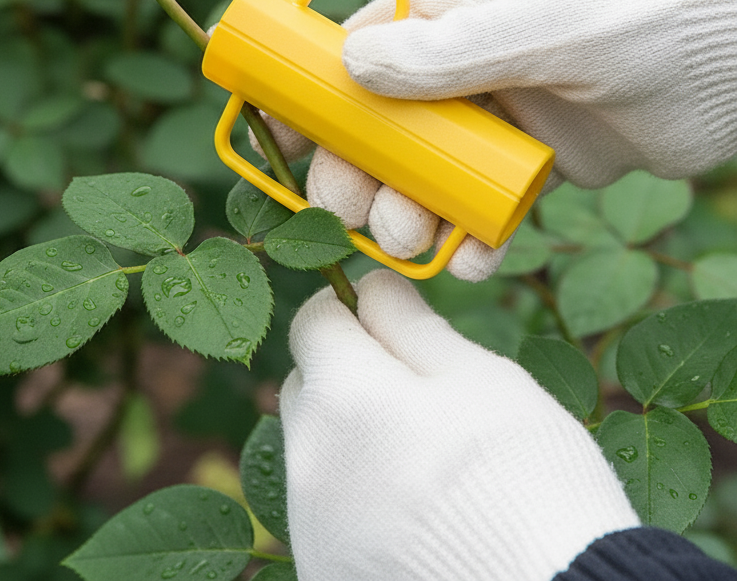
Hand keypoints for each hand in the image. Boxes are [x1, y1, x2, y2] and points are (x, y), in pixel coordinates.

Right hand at [255, 0, 736, 278]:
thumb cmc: (653, 16)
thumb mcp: (553, 24)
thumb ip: (456, 49)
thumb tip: (352, 65)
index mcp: (461, 6)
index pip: (364, 41)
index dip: (316, 86)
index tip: (279, 133)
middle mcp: (470, 60)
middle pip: (384, 119)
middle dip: (357, 166)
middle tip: (347, 211)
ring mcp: (503, 115)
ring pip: (428, 169)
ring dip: (406, 208)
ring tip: (406, 240)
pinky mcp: (538, 165)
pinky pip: (484, 204)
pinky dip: (471, 235)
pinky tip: (472, 259)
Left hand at [279, 271, 638, 580]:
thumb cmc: (529, 481)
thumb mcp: (483, 379)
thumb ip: (412, 324)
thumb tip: (370, 286)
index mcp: (343, 397)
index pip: (313, 321)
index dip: (352, 310)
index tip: (391, 322)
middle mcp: (308, 463)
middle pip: (308, 385)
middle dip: (349, 373)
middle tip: (420, 398)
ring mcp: (311, 528)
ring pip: (315, 450)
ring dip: (352, 438)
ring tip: (425, 464)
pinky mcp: (323, 572)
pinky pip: (325, 512)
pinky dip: (357, 499)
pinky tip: (415, 516)